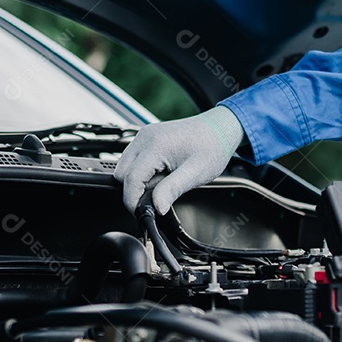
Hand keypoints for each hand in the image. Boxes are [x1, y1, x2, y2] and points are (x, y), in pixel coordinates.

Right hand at [114, 105, 244, 214]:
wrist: (220, 128)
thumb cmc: (212, 146)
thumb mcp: (195, 173)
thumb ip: (172, 190)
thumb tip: (156, 208)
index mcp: (155, 145)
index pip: (130, 179)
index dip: (133, 201)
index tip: (142, 213)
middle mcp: (145, 137)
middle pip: (122, 174)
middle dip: (136, 190)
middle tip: (161, 193)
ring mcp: (144, 136)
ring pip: (125, 167)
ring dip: (140, 180)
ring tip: (166, 179)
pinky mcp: (147, 138)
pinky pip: (134, 160)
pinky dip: (143, 172)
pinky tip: (163, 171)